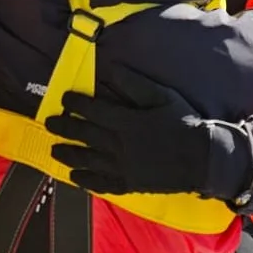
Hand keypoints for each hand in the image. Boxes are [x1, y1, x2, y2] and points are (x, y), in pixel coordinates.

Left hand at [45, 65, 220, 196]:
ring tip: (54, 150)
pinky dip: (86, 181)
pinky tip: (74, 178)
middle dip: (64, 128)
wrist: (203, 158)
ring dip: (69, 154)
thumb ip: (134, 84)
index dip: (76, 104)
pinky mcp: (130, 184)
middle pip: (85, 136)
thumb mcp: (161, 96)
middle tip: (48, 123)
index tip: (64, 100)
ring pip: (88, 160)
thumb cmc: (184, 122)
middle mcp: (119, 145)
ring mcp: (123, 167)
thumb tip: (110, 69)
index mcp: (126, 121)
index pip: (93, 111)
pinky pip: (102, 183)